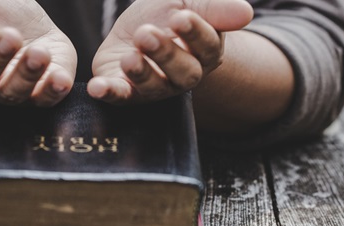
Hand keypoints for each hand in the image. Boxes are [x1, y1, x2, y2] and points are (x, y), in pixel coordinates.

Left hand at [88, 0, 252, 102]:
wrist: (136, 29)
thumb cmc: (166, 14)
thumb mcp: (188, 2)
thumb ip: (215, 8)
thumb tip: (245, 12)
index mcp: (204, 50)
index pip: (206, 45)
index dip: (195, 32)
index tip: (181, 17)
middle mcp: (184, 74)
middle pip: (183, 72)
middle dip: (165, 54)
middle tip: (147, 34)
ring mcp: (155, 87)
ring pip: (154, 87)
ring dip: (141, 73)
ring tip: (129, 57)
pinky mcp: (126, 92)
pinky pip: (121, 97)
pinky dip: (110, 94)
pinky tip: (98, 88)